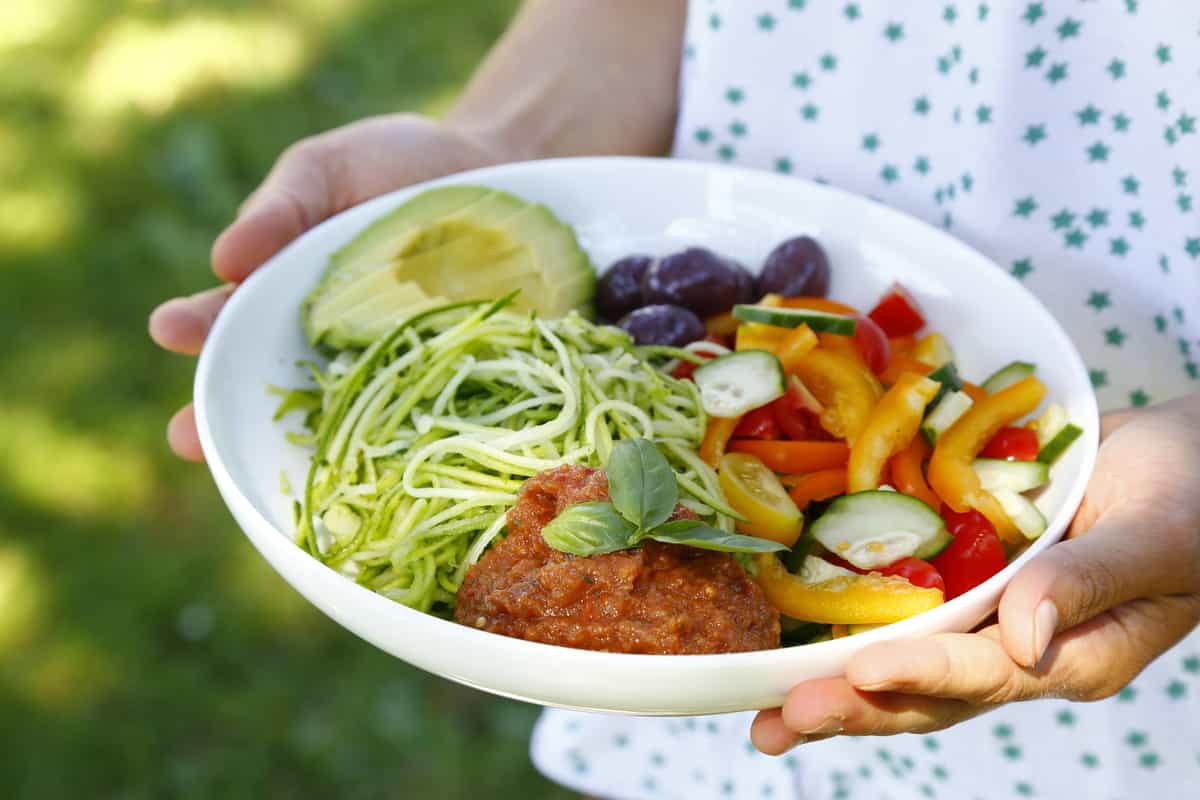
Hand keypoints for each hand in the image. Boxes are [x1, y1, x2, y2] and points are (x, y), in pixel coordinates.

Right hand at [148, 114, 502, 459]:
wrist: (490, 168)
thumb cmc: (392, 165)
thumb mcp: (326, 171)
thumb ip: (280, 210)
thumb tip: (224, 259)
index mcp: (278, 291)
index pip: (227, 318)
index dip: (197, 328)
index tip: (167, 328)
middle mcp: (322, 340)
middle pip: (268, 384)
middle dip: (227, 414)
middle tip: (187, 437)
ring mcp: (381, 362)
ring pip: (337, 413)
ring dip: (306, 445)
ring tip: (276, 469)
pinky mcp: (439, 373)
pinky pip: (414, 406)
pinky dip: (399, 432)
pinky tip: (389, 458)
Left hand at [751, 395, 1199, 753]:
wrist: (1188, 456)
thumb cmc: (1191, 493)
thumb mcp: (1156, 534)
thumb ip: (1089, 583)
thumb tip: (1022, 640)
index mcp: (1077, 655)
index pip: (986, 675)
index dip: (921, 674)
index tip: (860, 671)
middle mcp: (1024, 649)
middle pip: (928, 691)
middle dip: (853, 707)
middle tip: (776, 722)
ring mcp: (991, 614)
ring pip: (906, 659)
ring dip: (836, 684)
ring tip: (764, 713)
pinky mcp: (969, 575)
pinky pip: (908, 603)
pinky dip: (850, 620)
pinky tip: (791, 633)